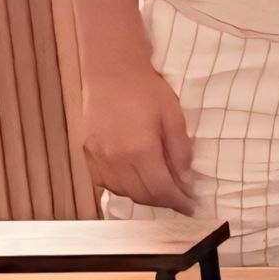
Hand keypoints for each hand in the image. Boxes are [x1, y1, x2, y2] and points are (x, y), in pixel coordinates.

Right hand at [79, 58, 196, 212]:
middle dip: (164, 202)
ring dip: (144, 197)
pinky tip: (137, 182)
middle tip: (181, 201)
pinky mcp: (87, 154)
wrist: (111, 73)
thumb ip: (180, 153)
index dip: (178, 202)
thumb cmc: (147, 91)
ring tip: (163, 192)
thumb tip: (188, 181)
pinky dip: (124, 188)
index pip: (162, 189)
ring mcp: (98, 158)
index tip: (191, 207)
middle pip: (142, 195)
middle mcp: (115, 160)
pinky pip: (106, 183)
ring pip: (123, 192)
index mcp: (139, 151)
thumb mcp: (174, 118)